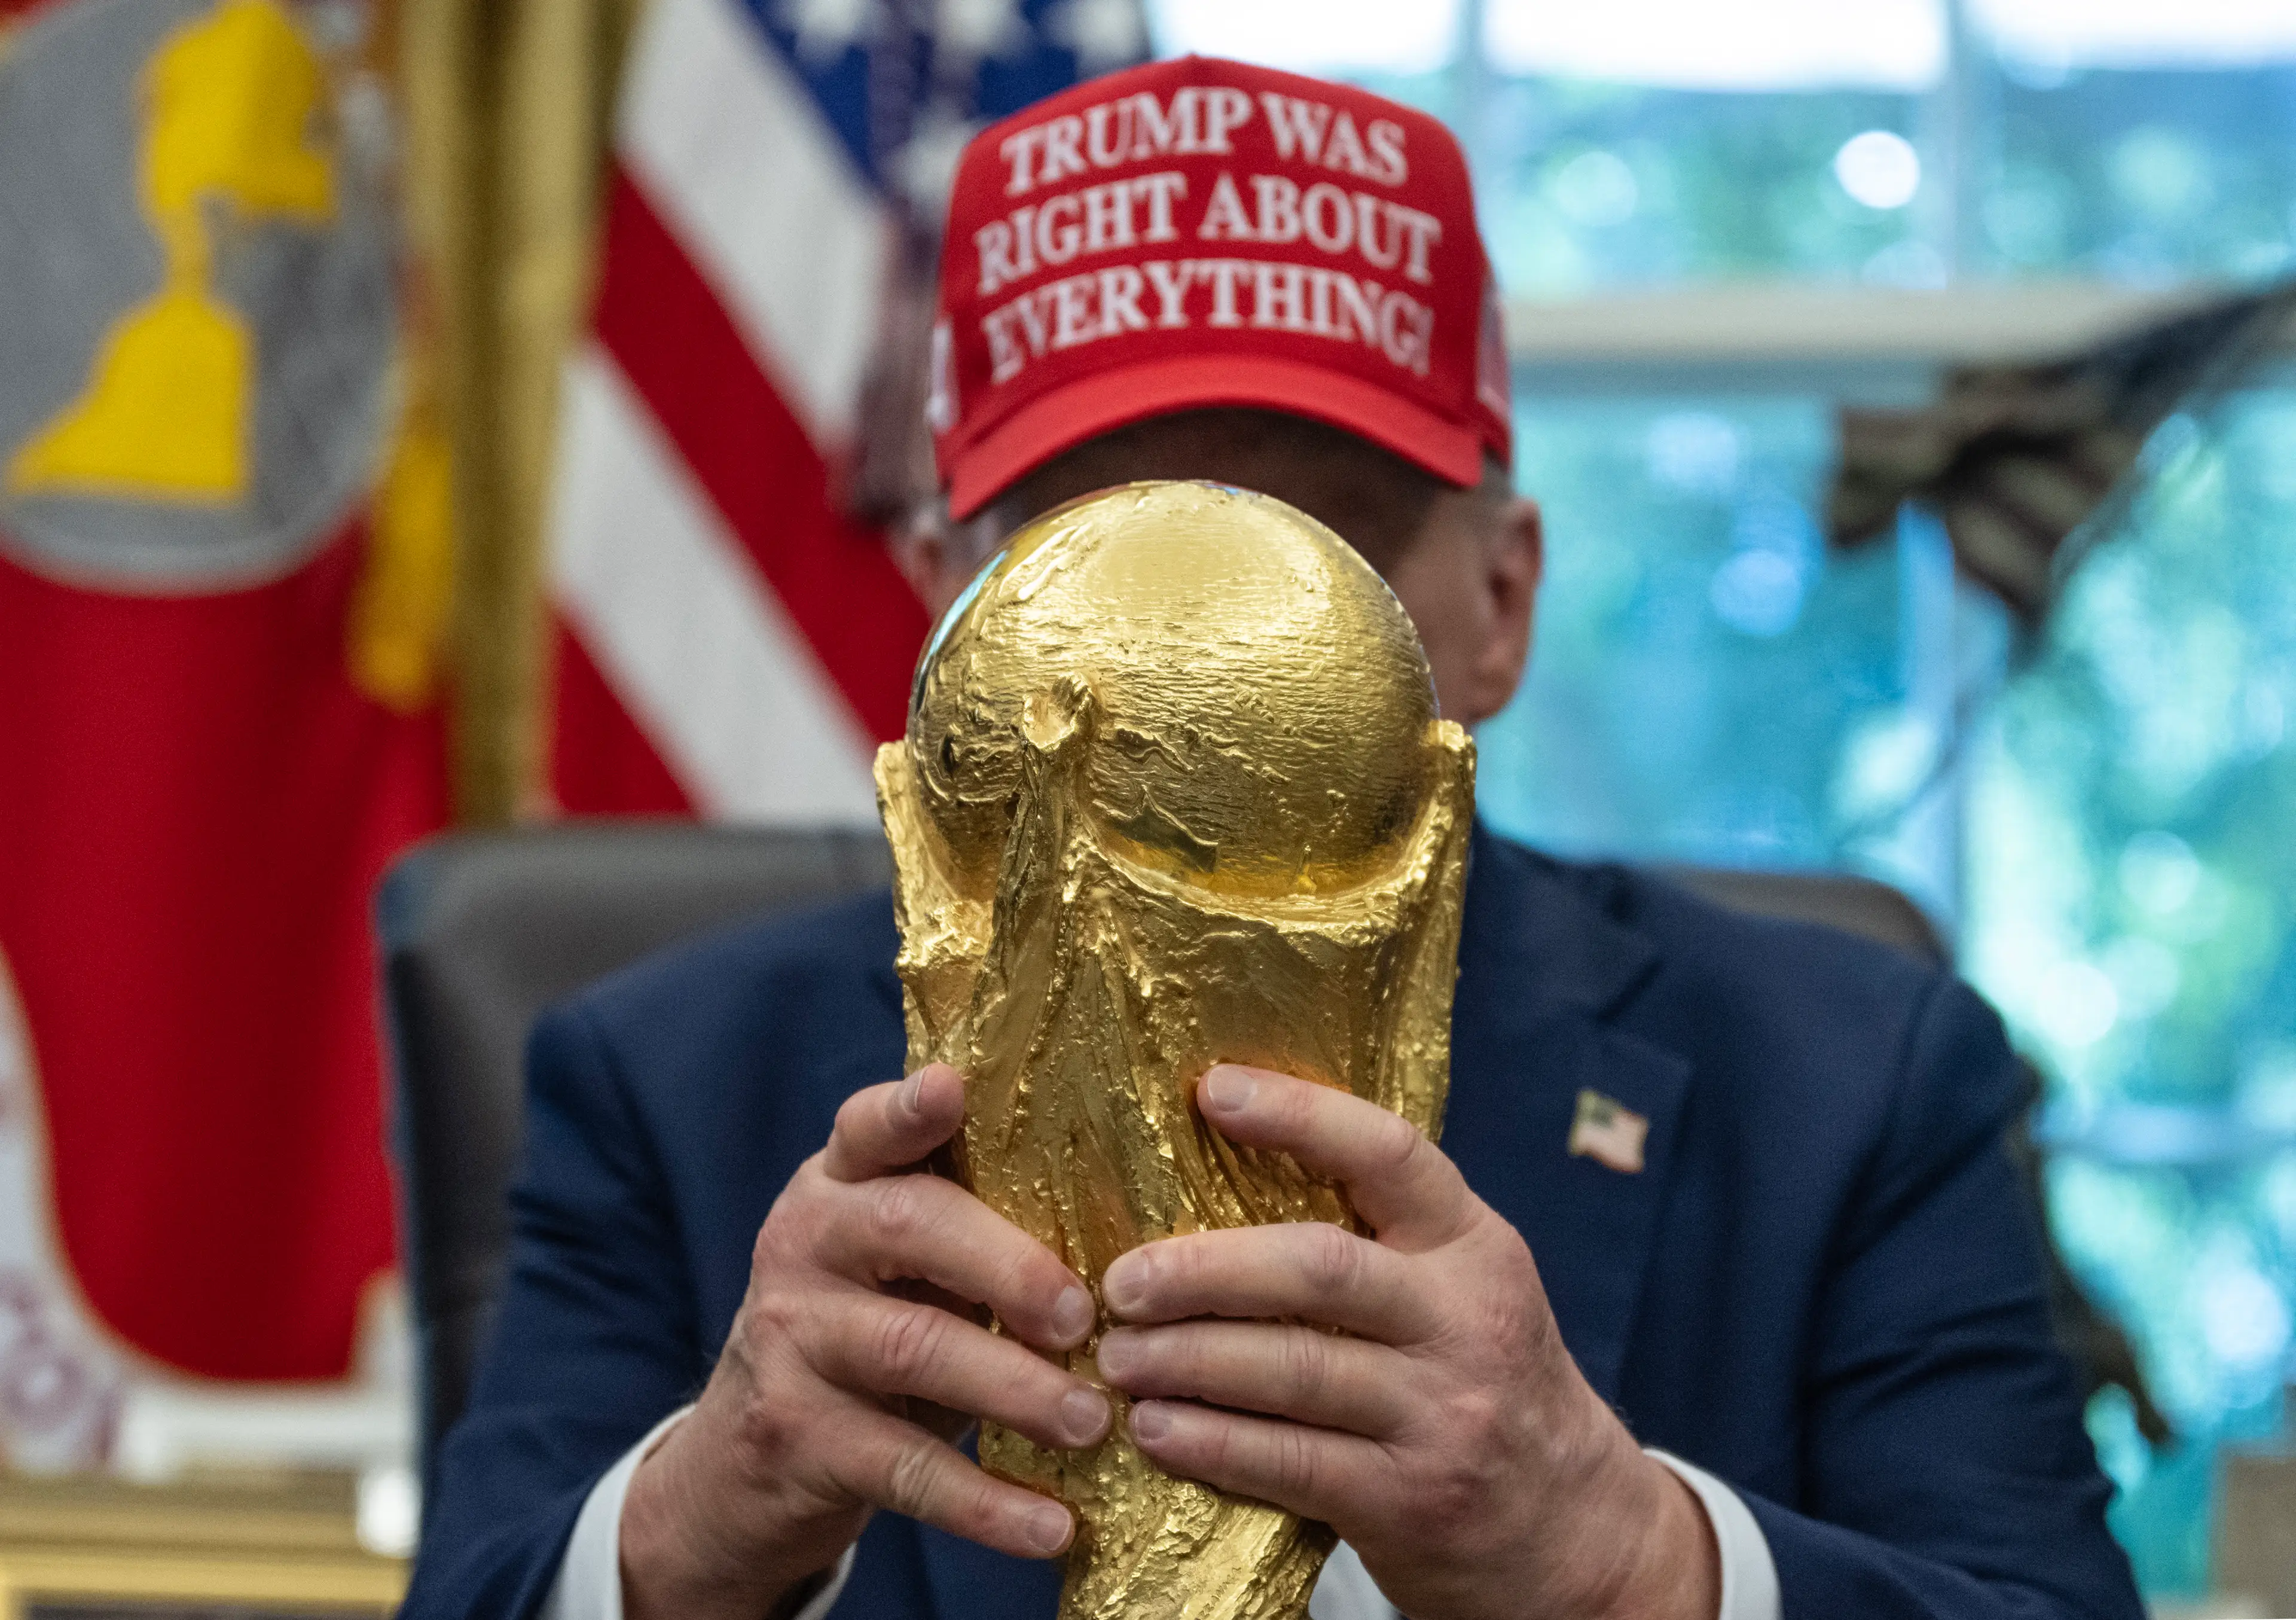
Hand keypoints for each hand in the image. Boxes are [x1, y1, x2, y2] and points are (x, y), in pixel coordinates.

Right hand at [619, 1064, 1110, 1619]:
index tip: (953, 1088)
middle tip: (1085, 1315)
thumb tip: (1135, 1224)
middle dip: (1007, 1265)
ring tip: (1093, 1420)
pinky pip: (904, 1468)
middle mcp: (805, 1243)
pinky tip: (1053, 1526)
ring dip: (1014, 1387)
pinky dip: (985, 1504)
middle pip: (908, 1228)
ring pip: (911, 1348)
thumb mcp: (901, 1261)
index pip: (868, 1128)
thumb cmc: (871, 1327)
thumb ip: (974, 1219)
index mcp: (840, 1185)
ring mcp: (791, 1340)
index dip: (908, 1108)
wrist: (747, 1457)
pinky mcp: (797, 1437)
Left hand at [1094, 1065, 1718, 1619]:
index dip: (1301, 1114)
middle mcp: (1464, 1320)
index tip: (1212, 1091)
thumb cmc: (1485, 1384)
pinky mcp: (1411, 1501)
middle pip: (1319, 1270)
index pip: (1390, 1153)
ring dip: (1186, 1361)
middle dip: (1206, 1269)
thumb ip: (1379, 1239)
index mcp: (1474, 1245)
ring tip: (1115, 1357)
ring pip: (1293, 1371)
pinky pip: (1291, 1462)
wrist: (1576, 1532)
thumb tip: (1218, 1175)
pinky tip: (1155, 1430)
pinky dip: (1211, 1444)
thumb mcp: (1462, 1291)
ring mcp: (1443, 1415)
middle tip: (1121, 1279)